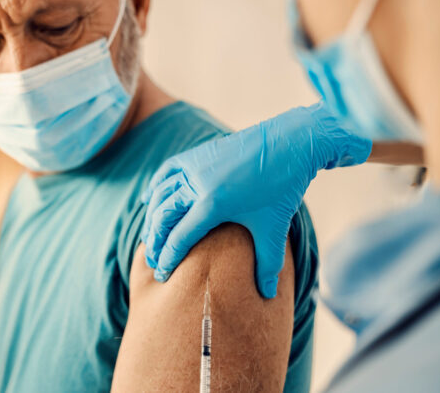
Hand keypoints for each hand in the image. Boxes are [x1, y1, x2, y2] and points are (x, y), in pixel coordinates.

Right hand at [140, 102, 371, 297]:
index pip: (180, 237)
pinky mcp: (197, 154)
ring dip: (152, 217)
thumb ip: (268, 264)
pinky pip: (166, 172)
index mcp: (213, 204)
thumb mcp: (273, 228)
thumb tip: (268, 296)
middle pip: (163, 217)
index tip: (162, 275)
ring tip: (149, 237)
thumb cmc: (282, 187)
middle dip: (155, 241)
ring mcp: (194, 166)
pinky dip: (155, 188)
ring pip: (160, 195)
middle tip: (153, 261)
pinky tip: (149, 201)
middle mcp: (197, 183)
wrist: (289, 143)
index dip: (168, 258)